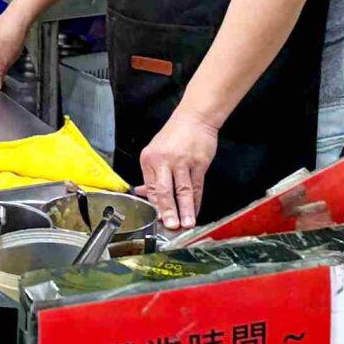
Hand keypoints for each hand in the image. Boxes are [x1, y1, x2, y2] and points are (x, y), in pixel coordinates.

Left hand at [137, 108, 219, 229]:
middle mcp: (164, 161)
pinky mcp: (199, 163)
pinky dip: (197, 201)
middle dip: (168, 211)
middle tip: (171, 226)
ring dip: (186, 209)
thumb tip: (144, 194)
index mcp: (149, 159)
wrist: (194, 118)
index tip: (159, 220)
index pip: (151, 188)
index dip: (156, 206)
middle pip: (165, 191)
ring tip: (187, 224)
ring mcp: (183, 162)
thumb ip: (151, 175)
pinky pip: (197, 186)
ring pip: (183, 191)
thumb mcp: (155, 152)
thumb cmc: (174, 135)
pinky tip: (196, 211)